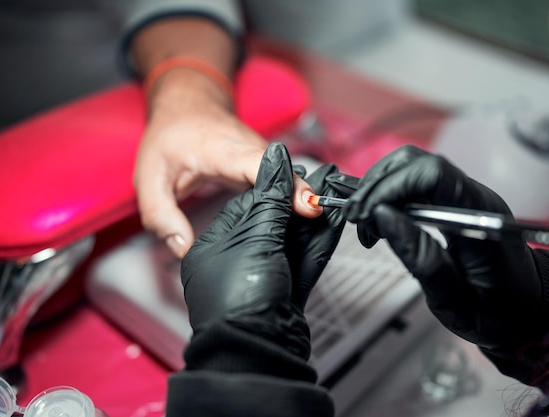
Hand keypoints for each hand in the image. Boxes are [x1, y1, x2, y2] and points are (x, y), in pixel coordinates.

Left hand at [134, 71, 319, 258]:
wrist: (187, 105)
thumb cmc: (169, 138)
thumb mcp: (149, 178)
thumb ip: (161, 216)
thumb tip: (183, 249)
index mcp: (221, 150)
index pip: (257, 163)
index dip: (282, 182)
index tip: (303, 203)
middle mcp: (248, 148)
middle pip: (282, 171)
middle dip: (301, 194)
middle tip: (317, 217)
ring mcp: (260, 155)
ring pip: (287, 175)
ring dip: (301, 197)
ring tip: (314, 221)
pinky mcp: (264, 163)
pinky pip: (283, 180)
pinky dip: (293, 196)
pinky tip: (299, 217)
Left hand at [181, 142, 348, 358]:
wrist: (255, 353)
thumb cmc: (237, 300)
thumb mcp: (254, 239)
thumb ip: (270, 199)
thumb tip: (275, 160)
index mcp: (213, 245)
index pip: (248, 204)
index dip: (276, 189)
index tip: (299, 178)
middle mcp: (235, 260)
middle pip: (272, 221)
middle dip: (299, 204)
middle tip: (321, 185)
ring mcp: (261, 277)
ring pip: (292, 240)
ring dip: (314, 220)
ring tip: (333, 196)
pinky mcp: (284, 292)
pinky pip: (303, 260)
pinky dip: (319, 242)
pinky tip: (334, 223)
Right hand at [344, 145, 546, 350]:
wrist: (530, 312)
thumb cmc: (498, 313)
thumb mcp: (456, 302)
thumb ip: (421, 259)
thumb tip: (382, 217)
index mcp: (480, 218)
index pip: (432, 174)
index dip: (390, 187)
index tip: (364, 216)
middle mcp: (474, 197)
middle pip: (416, 162)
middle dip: (377, 186)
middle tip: (357, 222)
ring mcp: (464, 196)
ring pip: (411, 167)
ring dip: (379, 189)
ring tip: (366, 226)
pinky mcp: (454, 202)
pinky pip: (416, 184)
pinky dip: (389, 197)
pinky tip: (380, 222)